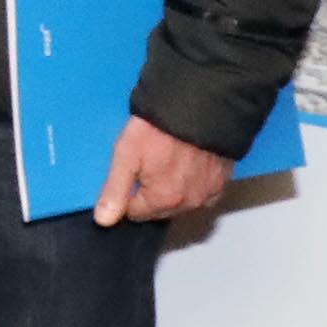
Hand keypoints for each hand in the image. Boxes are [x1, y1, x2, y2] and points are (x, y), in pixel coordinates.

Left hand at [94, 116, 235, 226]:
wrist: (200, 106)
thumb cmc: (160, 129)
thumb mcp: (126, 155)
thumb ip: (115, 190)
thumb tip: (103, 220)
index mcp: (164, 200)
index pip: (135, 212)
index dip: (127, 193)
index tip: (129, 172)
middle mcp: (189, 203)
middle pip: (159, 209)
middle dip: (150, 192)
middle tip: (148, 162)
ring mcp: (209, 193)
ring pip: (182, 201)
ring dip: (172, 189)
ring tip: (167, 160)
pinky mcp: (223, 180)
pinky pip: (202, 191)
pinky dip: (193, 183)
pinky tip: (187, 164)